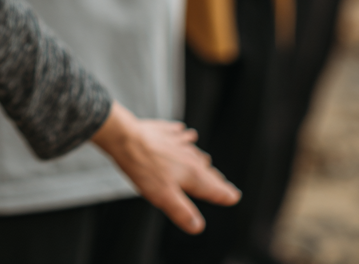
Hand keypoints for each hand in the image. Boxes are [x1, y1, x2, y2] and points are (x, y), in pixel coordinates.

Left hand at [90, 103, 239, 233]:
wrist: (124, 137)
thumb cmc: (143, 167)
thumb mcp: (164, 197)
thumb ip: (182, 212)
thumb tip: (198, 226)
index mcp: (191, 174)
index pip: (213, 188)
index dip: (224, 194)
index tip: (233, 196)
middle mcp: (187, 156)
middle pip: (205, 171)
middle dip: (215, 179)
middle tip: (224, 185)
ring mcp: (175, 142)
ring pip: (193, 152)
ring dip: (201, 159)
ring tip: (207, 162)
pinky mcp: (162, 131)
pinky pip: (178, 133)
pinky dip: (184, 135)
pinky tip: (186, 132)